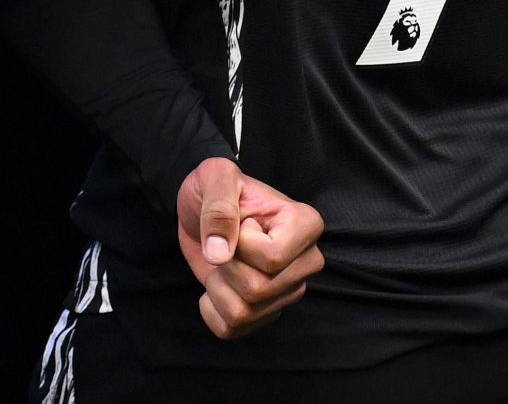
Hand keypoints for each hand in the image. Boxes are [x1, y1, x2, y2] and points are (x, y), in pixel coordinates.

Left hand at [175, 157, 325, 338]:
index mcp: (305, 224)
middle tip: (225, 243)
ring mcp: (289, 290)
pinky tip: (215, 284)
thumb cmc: (215, 187)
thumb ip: (218, 208)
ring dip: (217, 287)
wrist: (201, 208)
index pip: (273, 258)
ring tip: (221, 262)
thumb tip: (220, 255)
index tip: (241, 221)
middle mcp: (306, 262)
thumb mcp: (213, 177)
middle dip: (226, 266)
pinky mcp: (268, 310)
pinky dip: (211, 310)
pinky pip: (233, 329)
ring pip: (245, 312)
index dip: (241, 243)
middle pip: (259, 289)